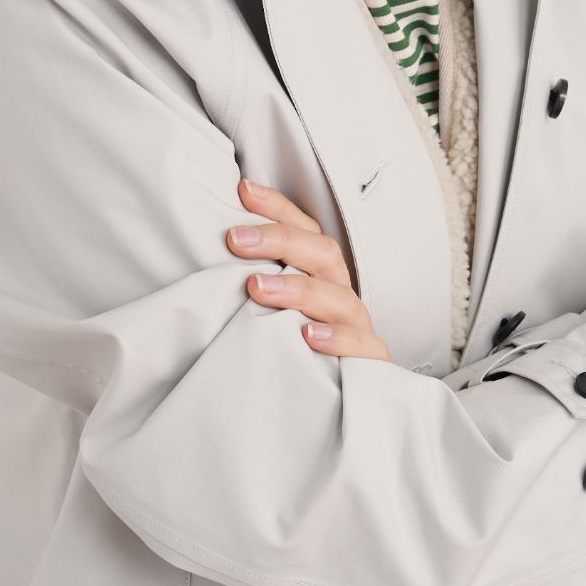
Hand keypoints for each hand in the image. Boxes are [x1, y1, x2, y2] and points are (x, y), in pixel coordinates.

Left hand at [226, 178, 393, 362]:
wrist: (339, 394)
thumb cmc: (295, 338)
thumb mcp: (275, 303)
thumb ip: (256, 274)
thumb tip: (216, 241)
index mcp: (321, 270)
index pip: (304, 228)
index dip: (277, 207)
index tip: (243, 191)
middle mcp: (340, 290)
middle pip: (322, 253)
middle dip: (280, 241)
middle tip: (236, 239)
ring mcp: (356, 324)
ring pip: (338, 297)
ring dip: (298, 289)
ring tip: (258, 287)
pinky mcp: (369, 360)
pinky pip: (362, 346)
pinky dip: (337, 338)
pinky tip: (308, 335)